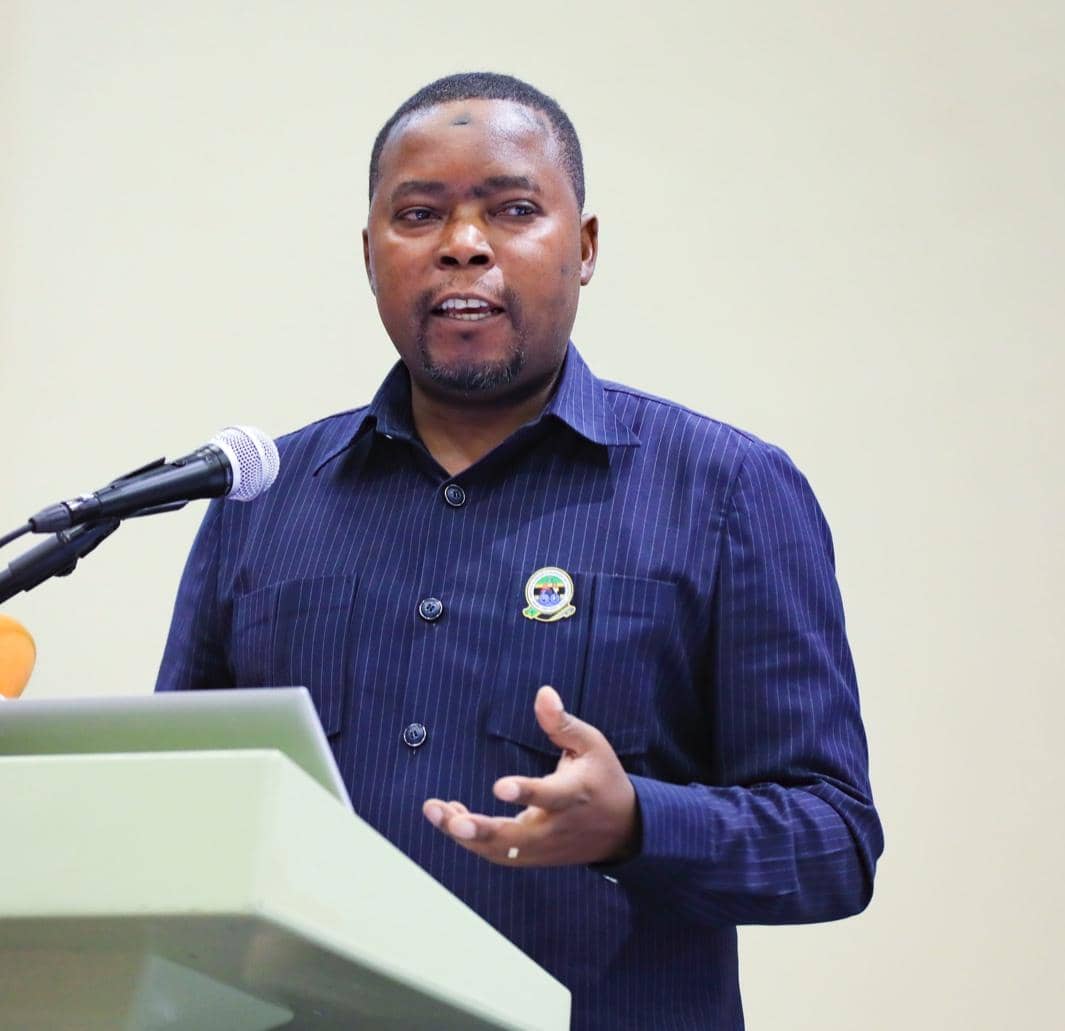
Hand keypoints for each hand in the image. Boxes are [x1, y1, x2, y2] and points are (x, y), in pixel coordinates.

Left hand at [422, 685, 638, 866]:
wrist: (623, 830)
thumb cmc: (602, 778)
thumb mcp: (591, 744)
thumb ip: (562, 723)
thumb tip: (542, 692)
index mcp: (574, 794)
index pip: (548, 796)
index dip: (525, 792)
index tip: (499, 786)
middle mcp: (556, 826)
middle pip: (515, 837)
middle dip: (480, 830)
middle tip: (450, 819)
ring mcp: (543, 846)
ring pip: (501, 850)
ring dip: (466, 835)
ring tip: (435, 811)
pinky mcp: (533, 856)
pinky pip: (498, 854)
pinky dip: (472, 840)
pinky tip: (451, 818)